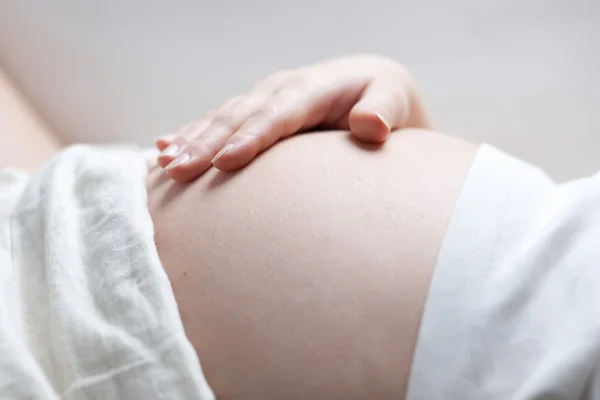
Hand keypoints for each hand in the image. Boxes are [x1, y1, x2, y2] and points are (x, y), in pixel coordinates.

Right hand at [156, 55, 430, 180]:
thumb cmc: (381, 98)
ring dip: (191, 141)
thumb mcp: (392, 99)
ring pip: (221, 119)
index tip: (226, 162)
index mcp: (312, 89)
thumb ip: (383, 110)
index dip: (251, 137)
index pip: (278, 115)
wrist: (368, 86)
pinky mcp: (253, 111)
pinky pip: (217, 121)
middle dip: (207, 144)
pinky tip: (164, 148)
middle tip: (179, 171)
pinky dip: (190, 134)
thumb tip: (369, 127)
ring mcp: (263, 99)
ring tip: (164, 164)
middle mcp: (280, 91)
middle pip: (239, 117)